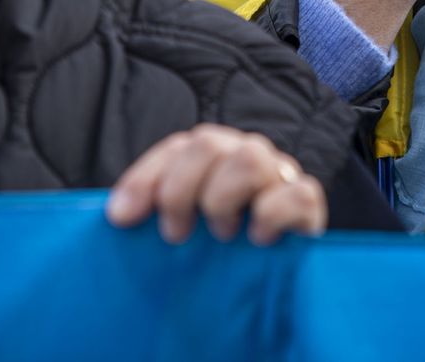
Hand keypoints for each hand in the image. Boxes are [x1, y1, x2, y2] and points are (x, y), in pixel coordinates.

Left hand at [106, 124, 327, 245]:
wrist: (267, 281)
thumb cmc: (216, 252)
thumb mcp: (180, 228)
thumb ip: (155, 211)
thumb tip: (117, 214)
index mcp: (212, 156)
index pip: (176, 147)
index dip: (145, 178)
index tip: (122, 219)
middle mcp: (245, 155)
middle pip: (209, 142)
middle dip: (181, 190)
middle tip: (175, 233)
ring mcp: (279, 174)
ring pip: (251, 158)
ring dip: (223, 199)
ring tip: (221, 234)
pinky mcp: (307, 202)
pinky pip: (297, 192)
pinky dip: (271, 214)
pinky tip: (258, 239)